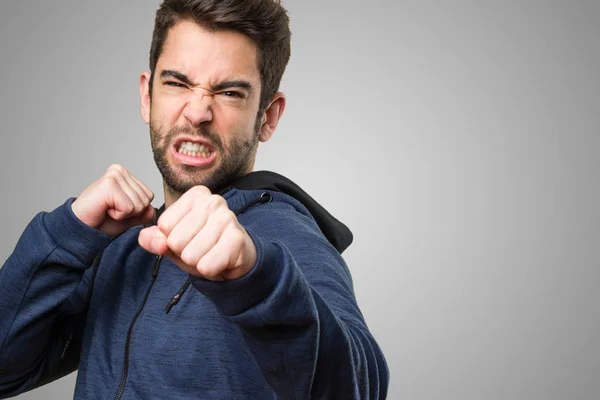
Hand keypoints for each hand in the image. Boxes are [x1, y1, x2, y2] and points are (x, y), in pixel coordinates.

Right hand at [71, 164, 154, 236]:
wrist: (81, 228)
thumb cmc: (103, 220)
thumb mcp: (130, 217)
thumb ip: (144, 212)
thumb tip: (152, 209)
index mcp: (125, 174)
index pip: (149, 196)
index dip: (136, 209)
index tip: (117, 208)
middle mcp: (119, 170)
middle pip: (145, 199)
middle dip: (131, 212)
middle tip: (111, 209)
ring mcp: (114, 175)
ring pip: (139, 204)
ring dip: (124, 214)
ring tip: (107, 209)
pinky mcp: (109, 184)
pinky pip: (129, 207)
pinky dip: (118, 215)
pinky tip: (105, 209)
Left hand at [138, 186, 256, 280]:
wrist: (236, 257)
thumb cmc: (204, 245)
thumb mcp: (173, 241)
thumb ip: (153, 239)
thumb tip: (152, 240)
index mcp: (196, 195)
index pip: (164, 225)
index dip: (172, 239)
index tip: (190, 237)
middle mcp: (213, 201)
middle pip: (176, 241)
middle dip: (185, 253)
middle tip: (201, 249)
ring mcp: (227, 218)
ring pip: (190, 255)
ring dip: (198, 262)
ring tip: (210, 254)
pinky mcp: (236, 239)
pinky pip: (206, 266)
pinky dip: (210, 271)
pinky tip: (220, 261)